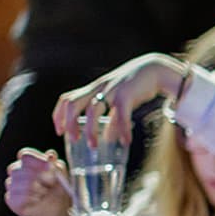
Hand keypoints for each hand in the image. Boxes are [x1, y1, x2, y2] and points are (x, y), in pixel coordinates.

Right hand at [6, 149, 72, 215]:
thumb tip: (51, 154)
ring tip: (45, 193)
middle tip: (50, 183)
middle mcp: (17, 172)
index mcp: (29, 163)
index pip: (25, 155)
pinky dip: (28, 199)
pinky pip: (14, 197)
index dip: (35, 159)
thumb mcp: (62, 177)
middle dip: (35, 176)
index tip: (48, 166)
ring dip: (33, 188)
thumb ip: (57, 165)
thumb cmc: (58, 189)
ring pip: (14, 182)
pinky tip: (37, 200)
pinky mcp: (11, 200)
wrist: (57, 209)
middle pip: (16, 168)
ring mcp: (12, 186)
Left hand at [53, 53, 187, 144]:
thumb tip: (109, 138)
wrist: (155, 70)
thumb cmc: (136, 86)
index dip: (59, 115)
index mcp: (94, 89)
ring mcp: (112, 90)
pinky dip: (122, 129)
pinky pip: (121, 114)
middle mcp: (99, 88)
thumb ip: (113, 120)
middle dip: (69, 122)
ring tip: (93, 145)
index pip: (67, 99)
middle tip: (72, 139)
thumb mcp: (120, 102)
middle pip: (74, 103)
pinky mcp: (127, 94)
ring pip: (93, 109)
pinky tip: (126, 141)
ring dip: (90, 129)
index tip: (59, 131)